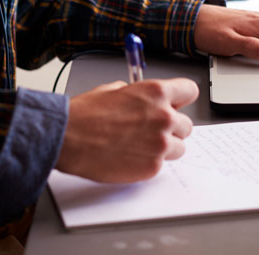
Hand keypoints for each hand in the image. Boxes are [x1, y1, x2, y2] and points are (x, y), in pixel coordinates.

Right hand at [56, 78, 198, 182]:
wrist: (69, 138)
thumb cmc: (86, 114)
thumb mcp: (115, 90)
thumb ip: (140, 95)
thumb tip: (147, 100)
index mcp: (156, 93)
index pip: (190, 91)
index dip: (181, 99)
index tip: (175, 104)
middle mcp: (164, 117)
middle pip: (186, 124)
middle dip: (171, 127)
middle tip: (152, 130)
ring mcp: (160, 144)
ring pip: (179, 147)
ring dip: (165, 147)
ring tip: (140, 146)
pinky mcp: (152, 167)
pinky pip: (161, 165)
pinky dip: (149, 162)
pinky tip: (130, 157)